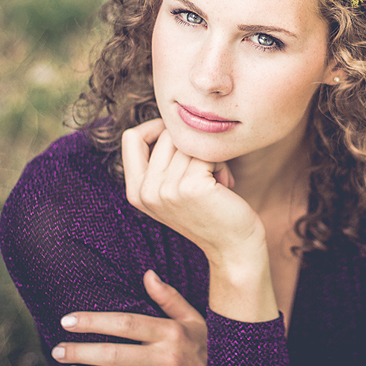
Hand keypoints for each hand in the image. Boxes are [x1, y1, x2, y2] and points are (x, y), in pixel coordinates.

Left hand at [51, 271, 206, 365]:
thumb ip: (169, 298)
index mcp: (172, 331)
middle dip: (81, 351)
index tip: (68, 321)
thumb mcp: (194, 319)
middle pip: (115, 353)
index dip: (94, 321)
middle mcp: (169, 357)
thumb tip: (147, 274)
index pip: (125, 324)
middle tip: (58, 349)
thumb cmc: (209, 348)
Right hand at [123, 120, 277, 322]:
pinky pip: (208, 152)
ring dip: (209, 156)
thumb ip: (161, 160)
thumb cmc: (210, 209)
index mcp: (135, 191)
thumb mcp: (174, 188)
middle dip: (192, 145)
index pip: (131, 137)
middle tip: (206, 172)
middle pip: (165, 134)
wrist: (233, 248)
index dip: (156, 128)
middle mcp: (145, 191)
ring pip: (189, 142)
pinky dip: (221, 163)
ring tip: (215, 181)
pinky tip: (224, 186)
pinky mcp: (190, 187)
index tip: (181, 141)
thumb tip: (166, 118)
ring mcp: (166, 190)